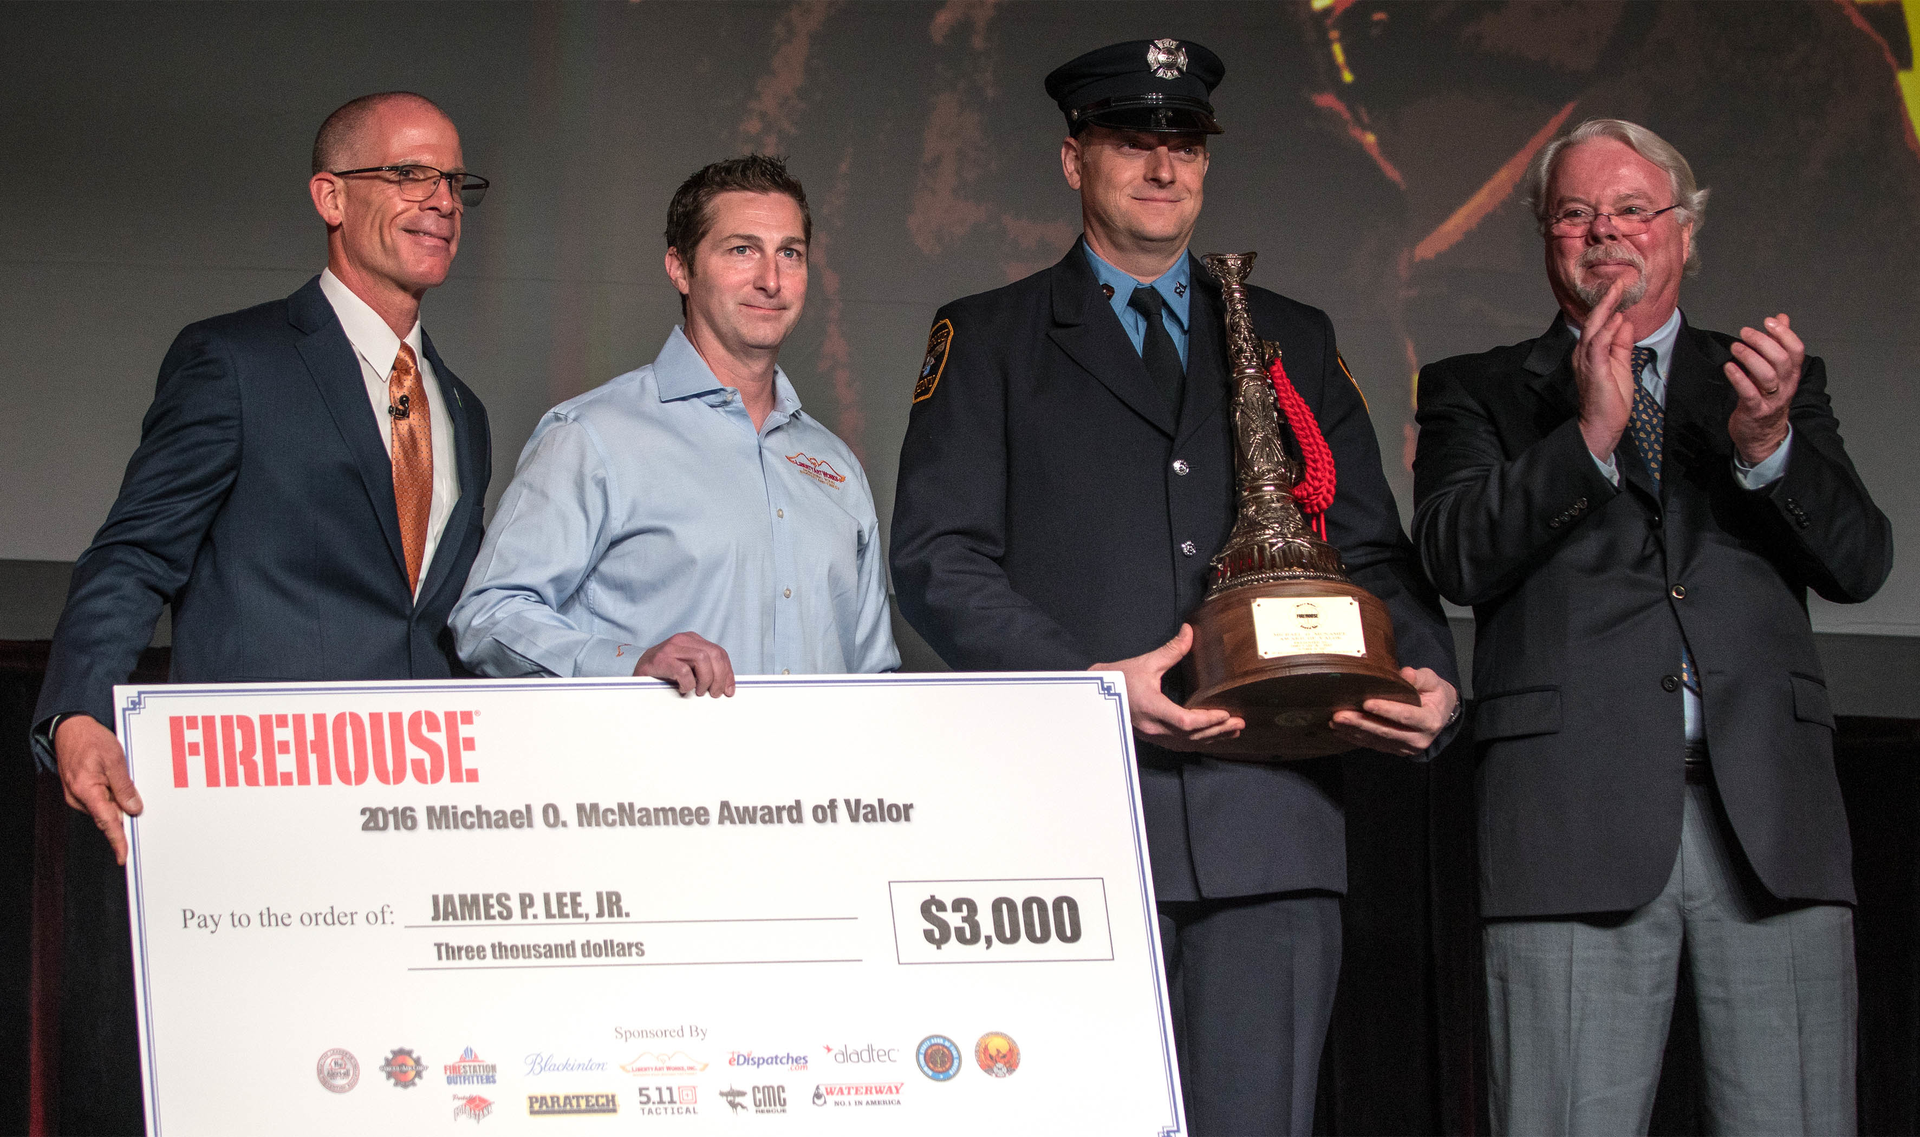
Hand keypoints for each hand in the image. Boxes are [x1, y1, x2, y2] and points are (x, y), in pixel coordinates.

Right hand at [55, 714, 142, 865]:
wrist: (71, 729)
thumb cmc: (90, 740)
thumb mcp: (114, 759)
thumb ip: (124, 786)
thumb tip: (134, 809)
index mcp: (86, 791)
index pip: (106, 822)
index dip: (117, 841)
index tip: (124, 857)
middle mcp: (79, 798)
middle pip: (109, 815)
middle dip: (126, 813)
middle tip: (139, 801)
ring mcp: (79, 796)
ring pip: (107, 807)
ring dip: (120, 801)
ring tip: (123, 777)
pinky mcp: (83, 792)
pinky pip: (103, 800)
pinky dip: (114, 795)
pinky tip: (118, 782)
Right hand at [633, 632, 735, 696]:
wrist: (635, 674)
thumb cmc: (663, 674)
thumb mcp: (687, 668)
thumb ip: (704, 670)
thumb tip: (726, 686)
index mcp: (692, 640)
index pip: (719, 652)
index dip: (727, 673)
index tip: (729, 690)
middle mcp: (683, 639)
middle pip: (714, 654)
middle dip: (720, 677)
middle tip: (714, 694)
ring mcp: (671, 647)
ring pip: (702, 659)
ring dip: (705, 680)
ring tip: (698, 691)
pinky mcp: (660, 659)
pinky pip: (684, 671)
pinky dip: (688, 683)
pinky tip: (682, 689)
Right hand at [1093, 624, 1244, 750]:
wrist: (1097, 694)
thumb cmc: (1119, 679)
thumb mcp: (1146, 662)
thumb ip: (1172, 650)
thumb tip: (1189, 631)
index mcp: (1152, 708)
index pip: (1185, 721)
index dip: (1207, 720)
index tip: (1225, 713)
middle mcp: (1153, 727)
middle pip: (1191, 736)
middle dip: (1218, 731)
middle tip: (1239, 723)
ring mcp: (1153, 735)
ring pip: (1187, 743)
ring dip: (1212, 738)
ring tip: (1233, 731)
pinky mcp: (1153, 737)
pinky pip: (1180, 744)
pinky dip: (1199, 741)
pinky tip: (1211, 737)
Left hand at [1328, 667, 1457, 757]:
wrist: (1440, 713)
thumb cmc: (1434, 693)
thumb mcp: (1433, 681)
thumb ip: (1420, 678)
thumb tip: (1405, 673)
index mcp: (1430, 721)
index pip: (1406, 716)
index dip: (1386, 710)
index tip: (1366, 703)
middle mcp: (1419, 739)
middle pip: (1386, 731)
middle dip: (1361, 722)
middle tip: (1340, 715)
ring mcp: (1406, 747)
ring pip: (1376, 740)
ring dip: (1354, 731)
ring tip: (1335, 721)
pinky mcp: (1395, 750)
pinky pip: (1373, 744)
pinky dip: (1356, 737)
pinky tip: (1341, 730)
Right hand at [1574, 276, 1636, 460]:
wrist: (1602, 425)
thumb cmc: (1611, 399)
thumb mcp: (1621, 365)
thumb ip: (1621, 344)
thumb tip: (1624, 321)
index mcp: (1590, 351)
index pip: (1599, 323)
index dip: (1609, 305)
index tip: (1621, 287)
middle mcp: (1583, 352)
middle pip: (1594, 321)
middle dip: (1606, 299)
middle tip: (1619, 281)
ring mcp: (1586, 361)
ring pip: (1594, 329)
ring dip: (1606, 309)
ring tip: (1617, 291)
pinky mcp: (1593, 370)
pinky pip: (1598, 346)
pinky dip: (1607, 331)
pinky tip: (1616, 319)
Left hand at [1724, 313, 1801, 466]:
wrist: (1763, 435)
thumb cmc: (1767, 398)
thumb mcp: (1776, 370)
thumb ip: (1778, 343)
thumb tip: (1781, 318)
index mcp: (1791, 374)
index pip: (1796, 350)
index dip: (1784, 334)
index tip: (1768, 322)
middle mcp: (1785, 385)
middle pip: (1781, 359)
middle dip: (1763, 342)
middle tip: (1745, 332)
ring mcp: (1772, 399)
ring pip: (1767, 375)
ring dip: (1750, 358)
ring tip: (1735, 347)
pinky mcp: (1755, 411)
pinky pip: (1749, 393)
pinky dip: (1738, 378)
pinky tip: (1729, 367)